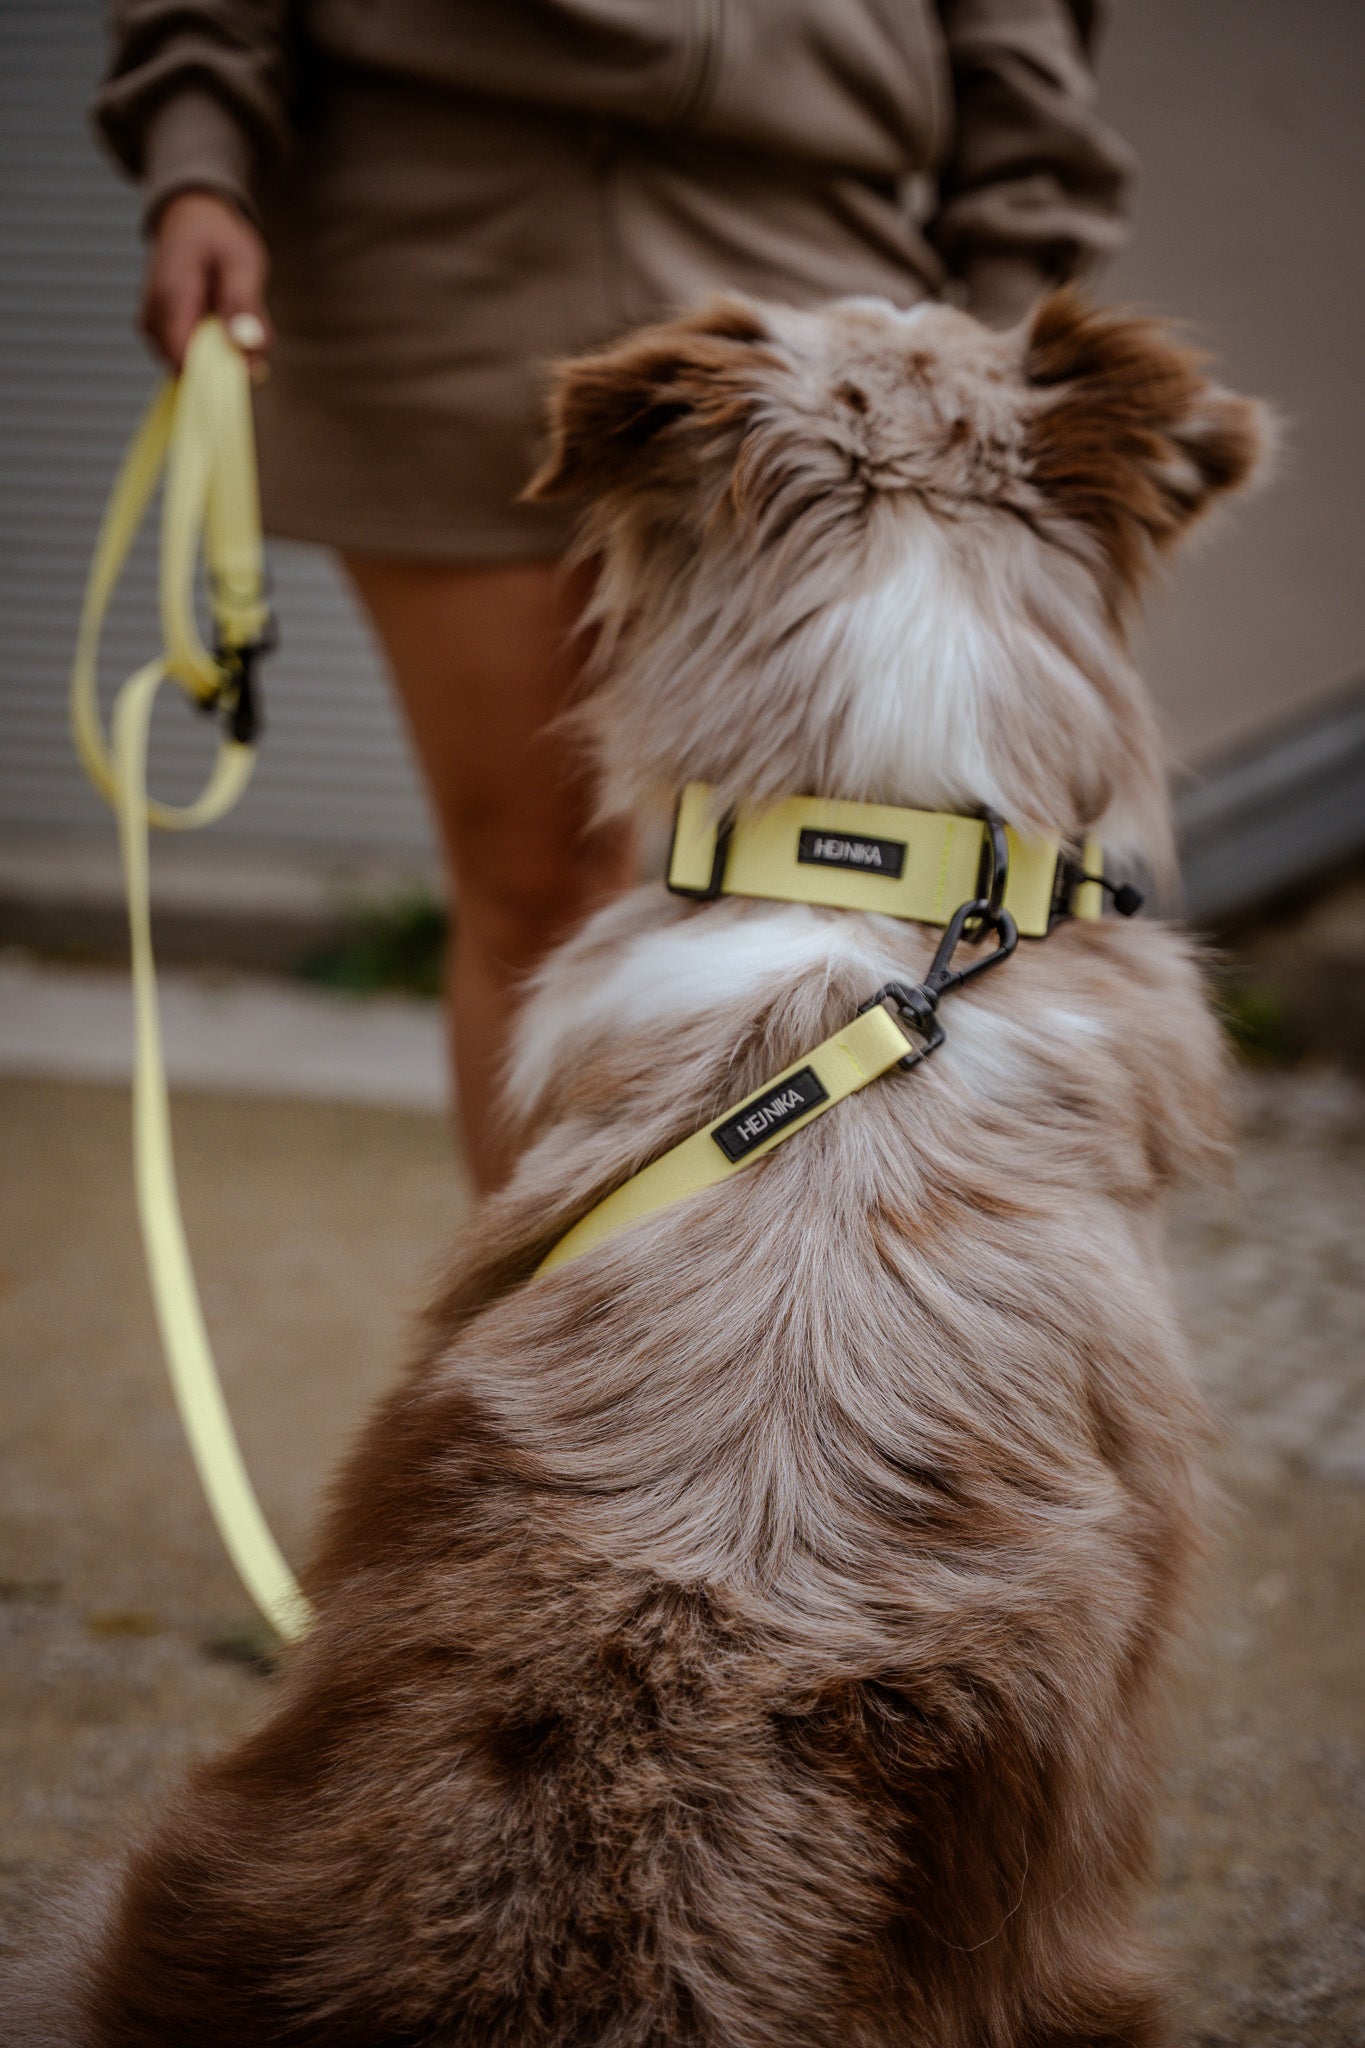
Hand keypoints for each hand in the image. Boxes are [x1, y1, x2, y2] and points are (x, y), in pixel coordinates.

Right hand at [140, 192, 270, 373]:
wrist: (191, 216)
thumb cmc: (218, 236)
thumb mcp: (242, 262)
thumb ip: (244, 304)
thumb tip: (246, 346)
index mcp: (171, 296)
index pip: (183, 360)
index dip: (218, 374)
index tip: (252, 366)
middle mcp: (153, 315)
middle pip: (189, 367)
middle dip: (228, 361)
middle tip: (253, 328)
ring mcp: (152, 324)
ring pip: (190, 364)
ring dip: (223, 352)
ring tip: (238, 314)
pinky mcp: (158, 330)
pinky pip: (188, 354)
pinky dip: (214, 346)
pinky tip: (224, 318)